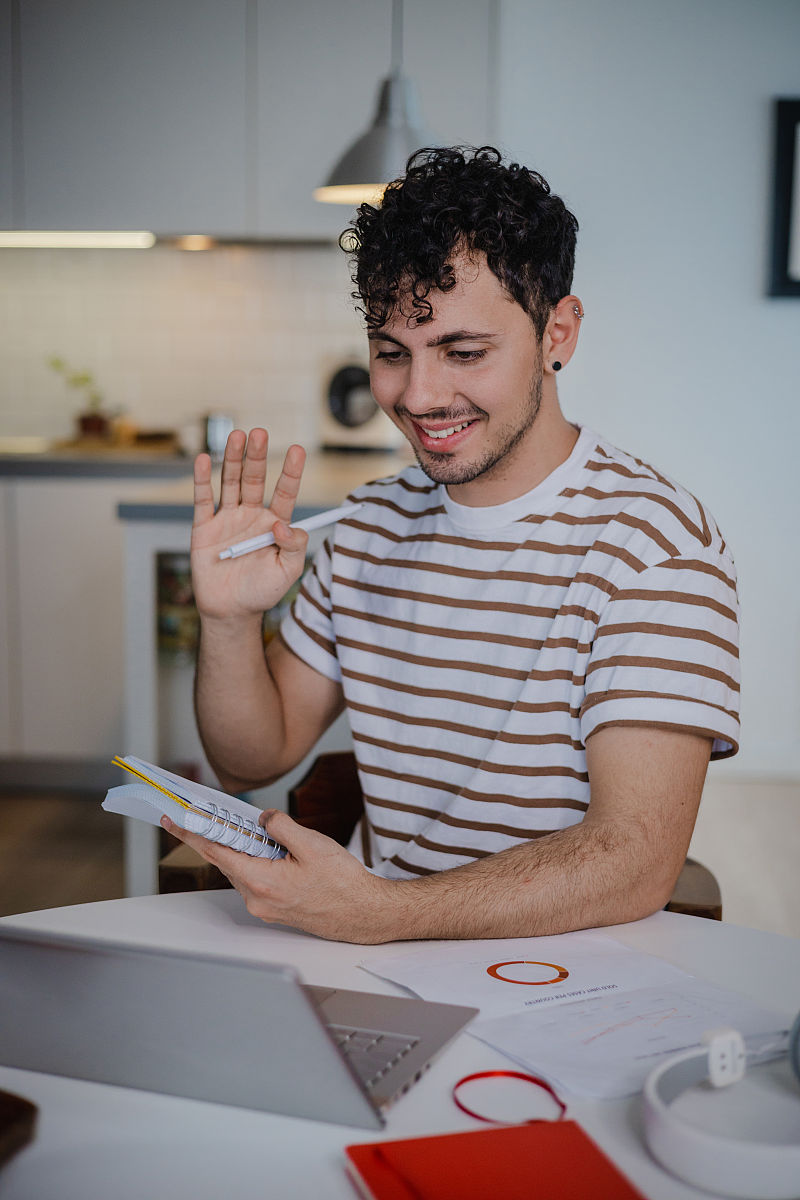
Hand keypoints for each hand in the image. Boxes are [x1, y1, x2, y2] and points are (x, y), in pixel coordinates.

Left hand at [161, 810, 394, 942]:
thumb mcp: (312, 844)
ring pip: (240, 870)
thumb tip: (261, 819)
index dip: (191, 833)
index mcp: (261, 881)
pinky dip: (253, 861)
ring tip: (246, 828)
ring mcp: (264, 906)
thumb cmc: (343, 883)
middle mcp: (256, 898)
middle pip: (225, 860)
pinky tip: (267, 849)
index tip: (173, 820)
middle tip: (202, 814)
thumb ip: (280, 826)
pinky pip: (254, 879)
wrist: (364, 914)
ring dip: (239, 849)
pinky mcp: (274, 908)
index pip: (215, 851)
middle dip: (215, 836)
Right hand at [191, 428, 308, 621]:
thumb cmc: (262, 592)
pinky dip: (202, 480)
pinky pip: (202, 500)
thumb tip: (285, 523)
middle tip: (260, 433)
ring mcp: (227, 518)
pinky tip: (205, 460)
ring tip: (237, 436)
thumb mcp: (287, 572)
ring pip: (230, 482)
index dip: (291, 472)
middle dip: (257, 457)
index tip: (298, 450)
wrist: (230, 611)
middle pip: (255, 479)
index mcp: (275, 523)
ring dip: (233, 459)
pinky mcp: (204, 528)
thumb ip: (294, 547)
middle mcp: (252, 515)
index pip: (285, 492)